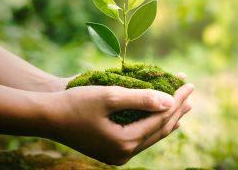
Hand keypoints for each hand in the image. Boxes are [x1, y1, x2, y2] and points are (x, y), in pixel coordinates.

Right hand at [42, 83, 193, 164]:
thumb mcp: (110, 96)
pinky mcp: (112, 150)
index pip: (160, 119)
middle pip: (159, 129)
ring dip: (167, 117)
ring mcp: (117, 154)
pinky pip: (140, 137)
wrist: (46, 116)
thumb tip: (170, 101)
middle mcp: (123, 154)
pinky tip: (163, 119)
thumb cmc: (75, 103)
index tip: (188, 83)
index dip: (176, 100)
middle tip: (191, 91)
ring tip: (184, 105)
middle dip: (177, 109)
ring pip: (151, 135)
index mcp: (124, 142)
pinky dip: (153, 125)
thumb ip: (142, 99)